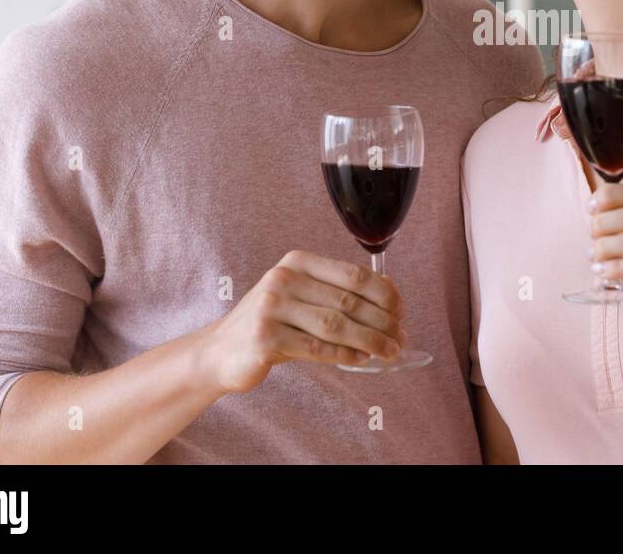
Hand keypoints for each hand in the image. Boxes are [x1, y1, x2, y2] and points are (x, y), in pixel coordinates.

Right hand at [197, 250, 407, 393]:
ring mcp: (272, 308)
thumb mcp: (300, 297)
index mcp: (298, 262)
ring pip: (337, 325)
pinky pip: (317, 348)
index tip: (402, 311)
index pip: (353, 275)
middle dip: (382, 322)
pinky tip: (361, 360)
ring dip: (370, 340)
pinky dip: (345, 355)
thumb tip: (388, 303)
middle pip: (349, 301)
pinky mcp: (265, 338)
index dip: (384, 294)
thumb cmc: (271, 324)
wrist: (220, 351)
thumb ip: (335, 294)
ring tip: (389, 351)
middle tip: (400, 337)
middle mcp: (283, 279)